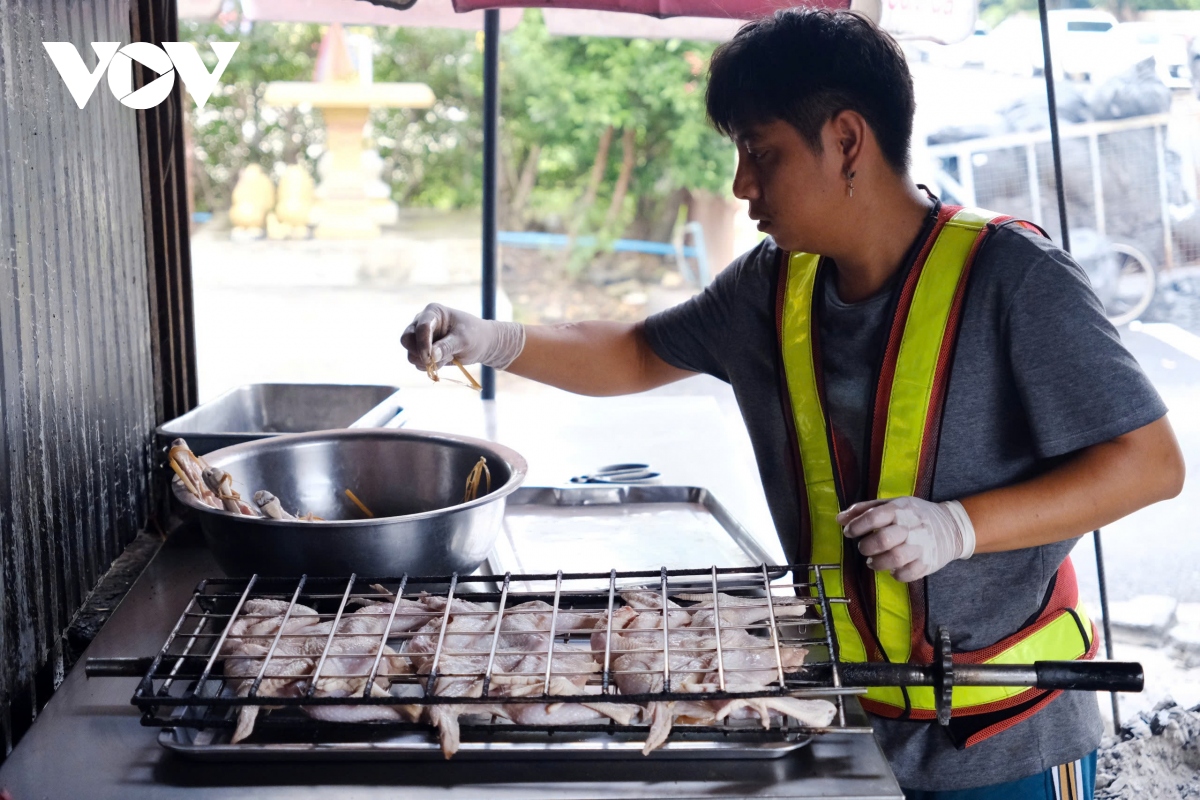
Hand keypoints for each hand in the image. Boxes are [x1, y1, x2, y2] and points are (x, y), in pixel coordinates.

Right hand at [400, 303, 524, 370]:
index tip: (429, 358)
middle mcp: (422, 322)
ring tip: (447, 358)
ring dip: (426, 361)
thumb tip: (431, 356)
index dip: (422, 343)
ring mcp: (420, 337)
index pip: (421, 327)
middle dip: (418, 352)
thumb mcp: (464, 340)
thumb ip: (447, 346)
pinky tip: (444, 361)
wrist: (481, 344)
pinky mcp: (422, 350)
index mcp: (433, 312)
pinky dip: (429, 366)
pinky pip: (417, 361)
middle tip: (433, 362)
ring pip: (410, 353)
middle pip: (407, 339)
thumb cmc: (475, 336)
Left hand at [836, 497, 975, 582]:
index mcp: (900, 510)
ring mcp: (921, 547)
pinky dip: (894, 575)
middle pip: (882, 540)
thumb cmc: (914, 514)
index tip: (849, 532)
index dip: (856, 526)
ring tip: (872, 562)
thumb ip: (864, 509)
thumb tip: (839, 519)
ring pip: (893, 559)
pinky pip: (905, 575)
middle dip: (866, 547)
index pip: (873, 517)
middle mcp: (911, 527)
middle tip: (863, 548)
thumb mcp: (892, 504)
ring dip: (876, 563)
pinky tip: (891, 569)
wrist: (951, 527)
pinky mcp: (927, 564)